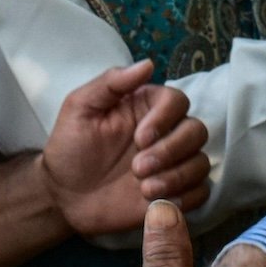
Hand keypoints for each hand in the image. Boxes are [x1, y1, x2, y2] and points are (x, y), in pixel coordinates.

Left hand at [40, 61, 210, 237]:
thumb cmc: (70, 147)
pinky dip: (185, 198)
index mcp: (146, 108)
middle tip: (137, 168)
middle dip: (171, 151)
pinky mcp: (174, 193)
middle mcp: (165, 133)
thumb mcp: (80, 107)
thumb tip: (148, 63)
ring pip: (201, 163)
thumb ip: (112, 82)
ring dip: (177, 177)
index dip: (165, 119)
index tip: (140, 138)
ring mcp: (172, 165)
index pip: (177, 101)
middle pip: (196, 131)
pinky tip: (156, 203)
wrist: (63, 196)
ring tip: (144, 189)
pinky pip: (201, 192)